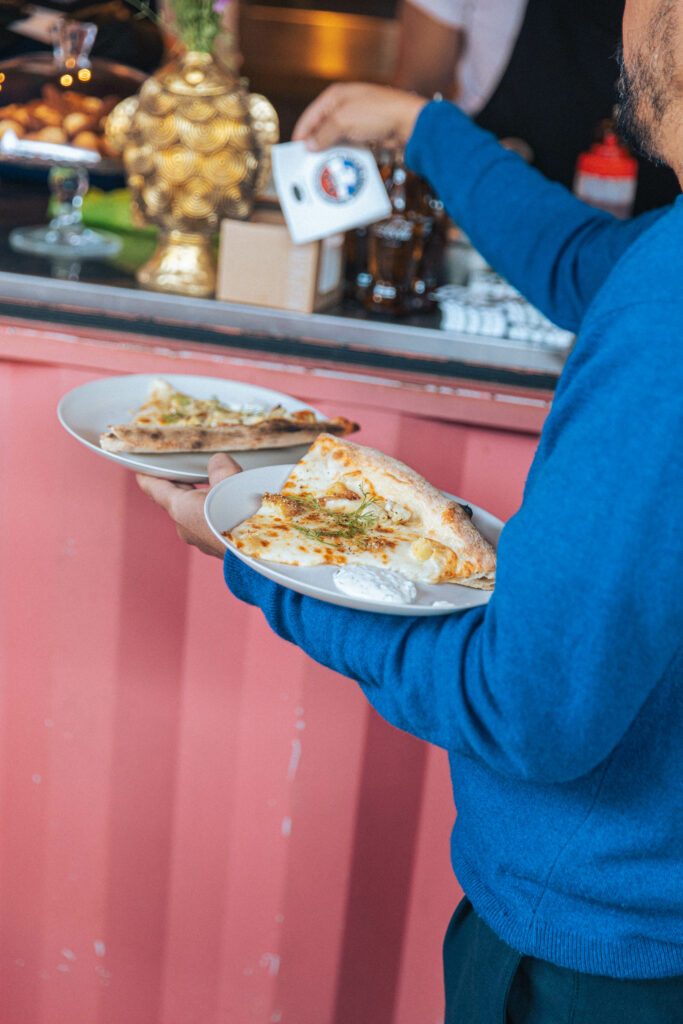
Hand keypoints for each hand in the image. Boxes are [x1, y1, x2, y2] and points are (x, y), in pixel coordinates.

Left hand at [136, 452, 241, 558]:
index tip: (140, 470)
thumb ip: (219, 466)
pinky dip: (211, 510)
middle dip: (178, 483)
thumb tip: (218, 463)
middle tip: (180, 468)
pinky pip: (207, 522)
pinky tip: (226, 503)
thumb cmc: (243, 516)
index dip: (147, 476)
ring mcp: (199, 539)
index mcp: (180, 508)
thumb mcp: (230, 479)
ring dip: (199, 496)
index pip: (155, 488)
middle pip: (175, 499)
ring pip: (193, 511)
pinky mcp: (215, 546)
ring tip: (212, 482)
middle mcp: (184, 526)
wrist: (262, 551)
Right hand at [292, 82, 426, 151]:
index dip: (302, 133)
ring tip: (324, 165)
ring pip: (337, 138)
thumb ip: (323, 133)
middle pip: (323, 127)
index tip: (295, 150)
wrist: (410, 124)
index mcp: (336, 96)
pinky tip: (342, 163)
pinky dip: (345, 154)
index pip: (311, 115)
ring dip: (331, 151)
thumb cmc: (379, 113)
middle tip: (308, 160)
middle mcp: (346, 105)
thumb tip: (310, 144)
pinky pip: (351, 145)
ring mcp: (358, 119)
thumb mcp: (343, 121)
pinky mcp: (368, 133)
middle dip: (316, 144)